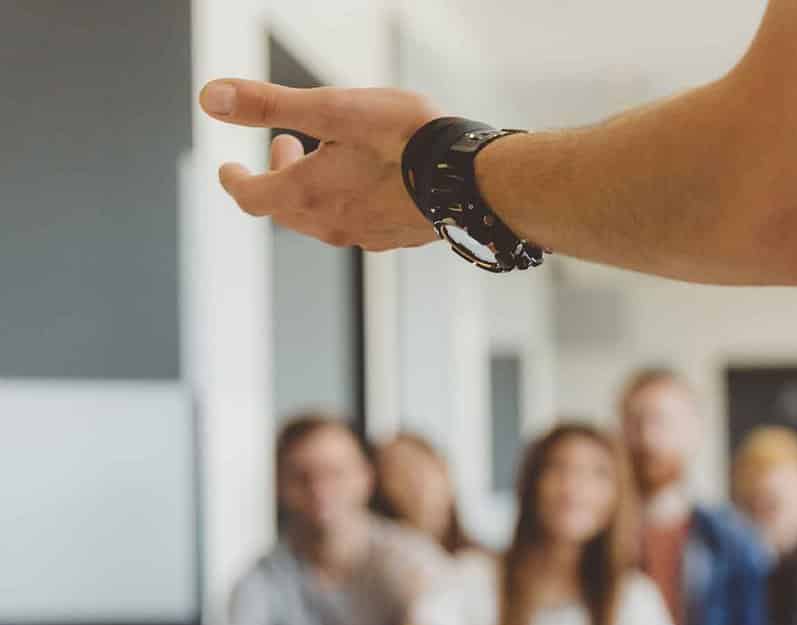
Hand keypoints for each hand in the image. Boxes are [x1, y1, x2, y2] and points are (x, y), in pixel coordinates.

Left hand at [198, 79, 443, 250]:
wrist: (471, 178)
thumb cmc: (405, 140)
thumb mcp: (332, 109)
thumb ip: (269, 104)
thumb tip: (211, 99)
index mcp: (309, 193)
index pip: (252, 197)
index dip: (235, 181)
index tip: (229, 169)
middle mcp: (333, 223)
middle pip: (286, 210)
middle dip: (277, 179)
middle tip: (286, 147)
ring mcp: (367, 235)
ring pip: (323, 219)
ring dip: (313, 192)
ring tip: (329, 161)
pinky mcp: (398, 237)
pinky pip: (359, 225)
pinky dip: (348, 203)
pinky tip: (369, 183)